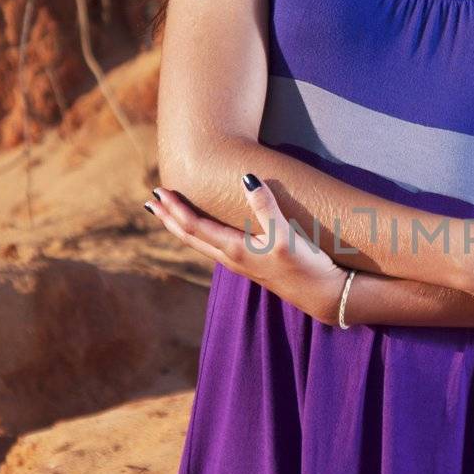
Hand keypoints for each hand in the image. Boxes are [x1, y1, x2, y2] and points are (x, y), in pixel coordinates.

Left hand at [144, 175, 346, 322]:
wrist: (323, 295)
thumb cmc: (305, 266)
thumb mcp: (286, 236)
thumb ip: (266, 207)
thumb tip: (247, 179)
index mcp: (234, 250)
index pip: (194, 226)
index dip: (175, 209)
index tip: (159, 191)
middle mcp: (231, 259)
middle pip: (189, 238)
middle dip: (169, 219)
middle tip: (150, 202)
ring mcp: (241, 264)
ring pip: (201, 244)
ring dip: (182, 227)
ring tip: (170, 215)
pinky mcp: (252, 266)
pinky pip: (215, 247)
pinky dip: (201, 235)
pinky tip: (206, 231)